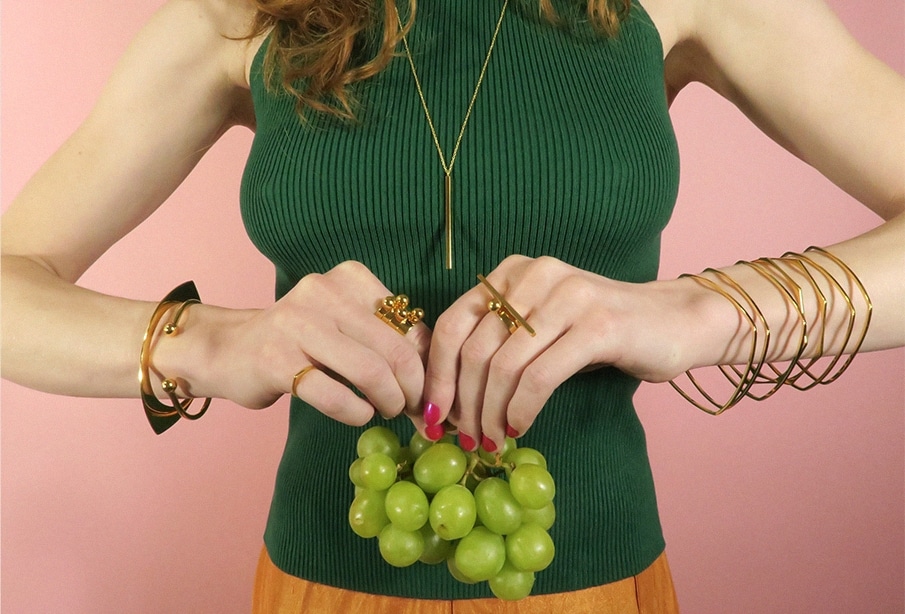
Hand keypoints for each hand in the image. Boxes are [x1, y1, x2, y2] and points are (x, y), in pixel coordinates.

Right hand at [173, 261, 429, 425]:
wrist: (228, 349)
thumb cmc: (298, 341)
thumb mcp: (345, 326)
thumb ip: (387, 339)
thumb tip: (436, 377)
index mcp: (349, 278)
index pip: (408, 324)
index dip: (426, 365)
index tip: (429, 392)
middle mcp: (324, 291)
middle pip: (395, 349)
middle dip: (414, 389)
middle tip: (413, 410)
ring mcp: (296, 323)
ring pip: (370, 371)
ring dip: (389, 402)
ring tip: (387, 411)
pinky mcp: (275, 360)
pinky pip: (333, 394)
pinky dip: (356, 412)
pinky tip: (360, 414)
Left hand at [422, 255, 704, 450]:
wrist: (674, 321)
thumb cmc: (599, 333)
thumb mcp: (540, 328)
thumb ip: (498, 346)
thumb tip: (447, 399)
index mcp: (512, 272)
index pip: (453, 324)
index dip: (437, 375)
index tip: (432, 416)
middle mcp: (535, 275)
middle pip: (474, 349)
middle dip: (463, 403)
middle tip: (466, 437)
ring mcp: (568, 296)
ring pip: (504, 366)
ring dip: (490, 413)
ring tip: (490, 440)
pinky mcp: (598, 325)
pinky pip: (540, 376)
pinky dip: (521, 410)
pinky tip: (518, 428)